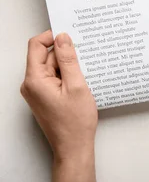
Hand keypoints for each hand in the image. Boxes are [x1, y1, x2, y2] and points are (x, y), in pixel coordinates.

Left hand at [21, 31, 98, 181]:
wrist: (73, 147)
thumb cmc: (75, 122)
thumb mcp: (76, 85)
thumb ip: (68, 59)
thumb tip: (63, 38)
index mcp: (34, 80)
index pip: (36, 46)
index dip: (52, 37)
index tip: (69, 34)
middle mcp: (31, 84)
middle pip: (45, 56)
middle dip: (64, 53)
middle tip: (84, 57)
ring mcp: (37, 91)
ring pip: (52, 67)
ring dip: (68, 66)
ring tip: (85, 74)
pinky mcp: (45, 96)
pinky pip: (54, 78)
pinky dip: (67, 76)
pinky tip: (81, 82)